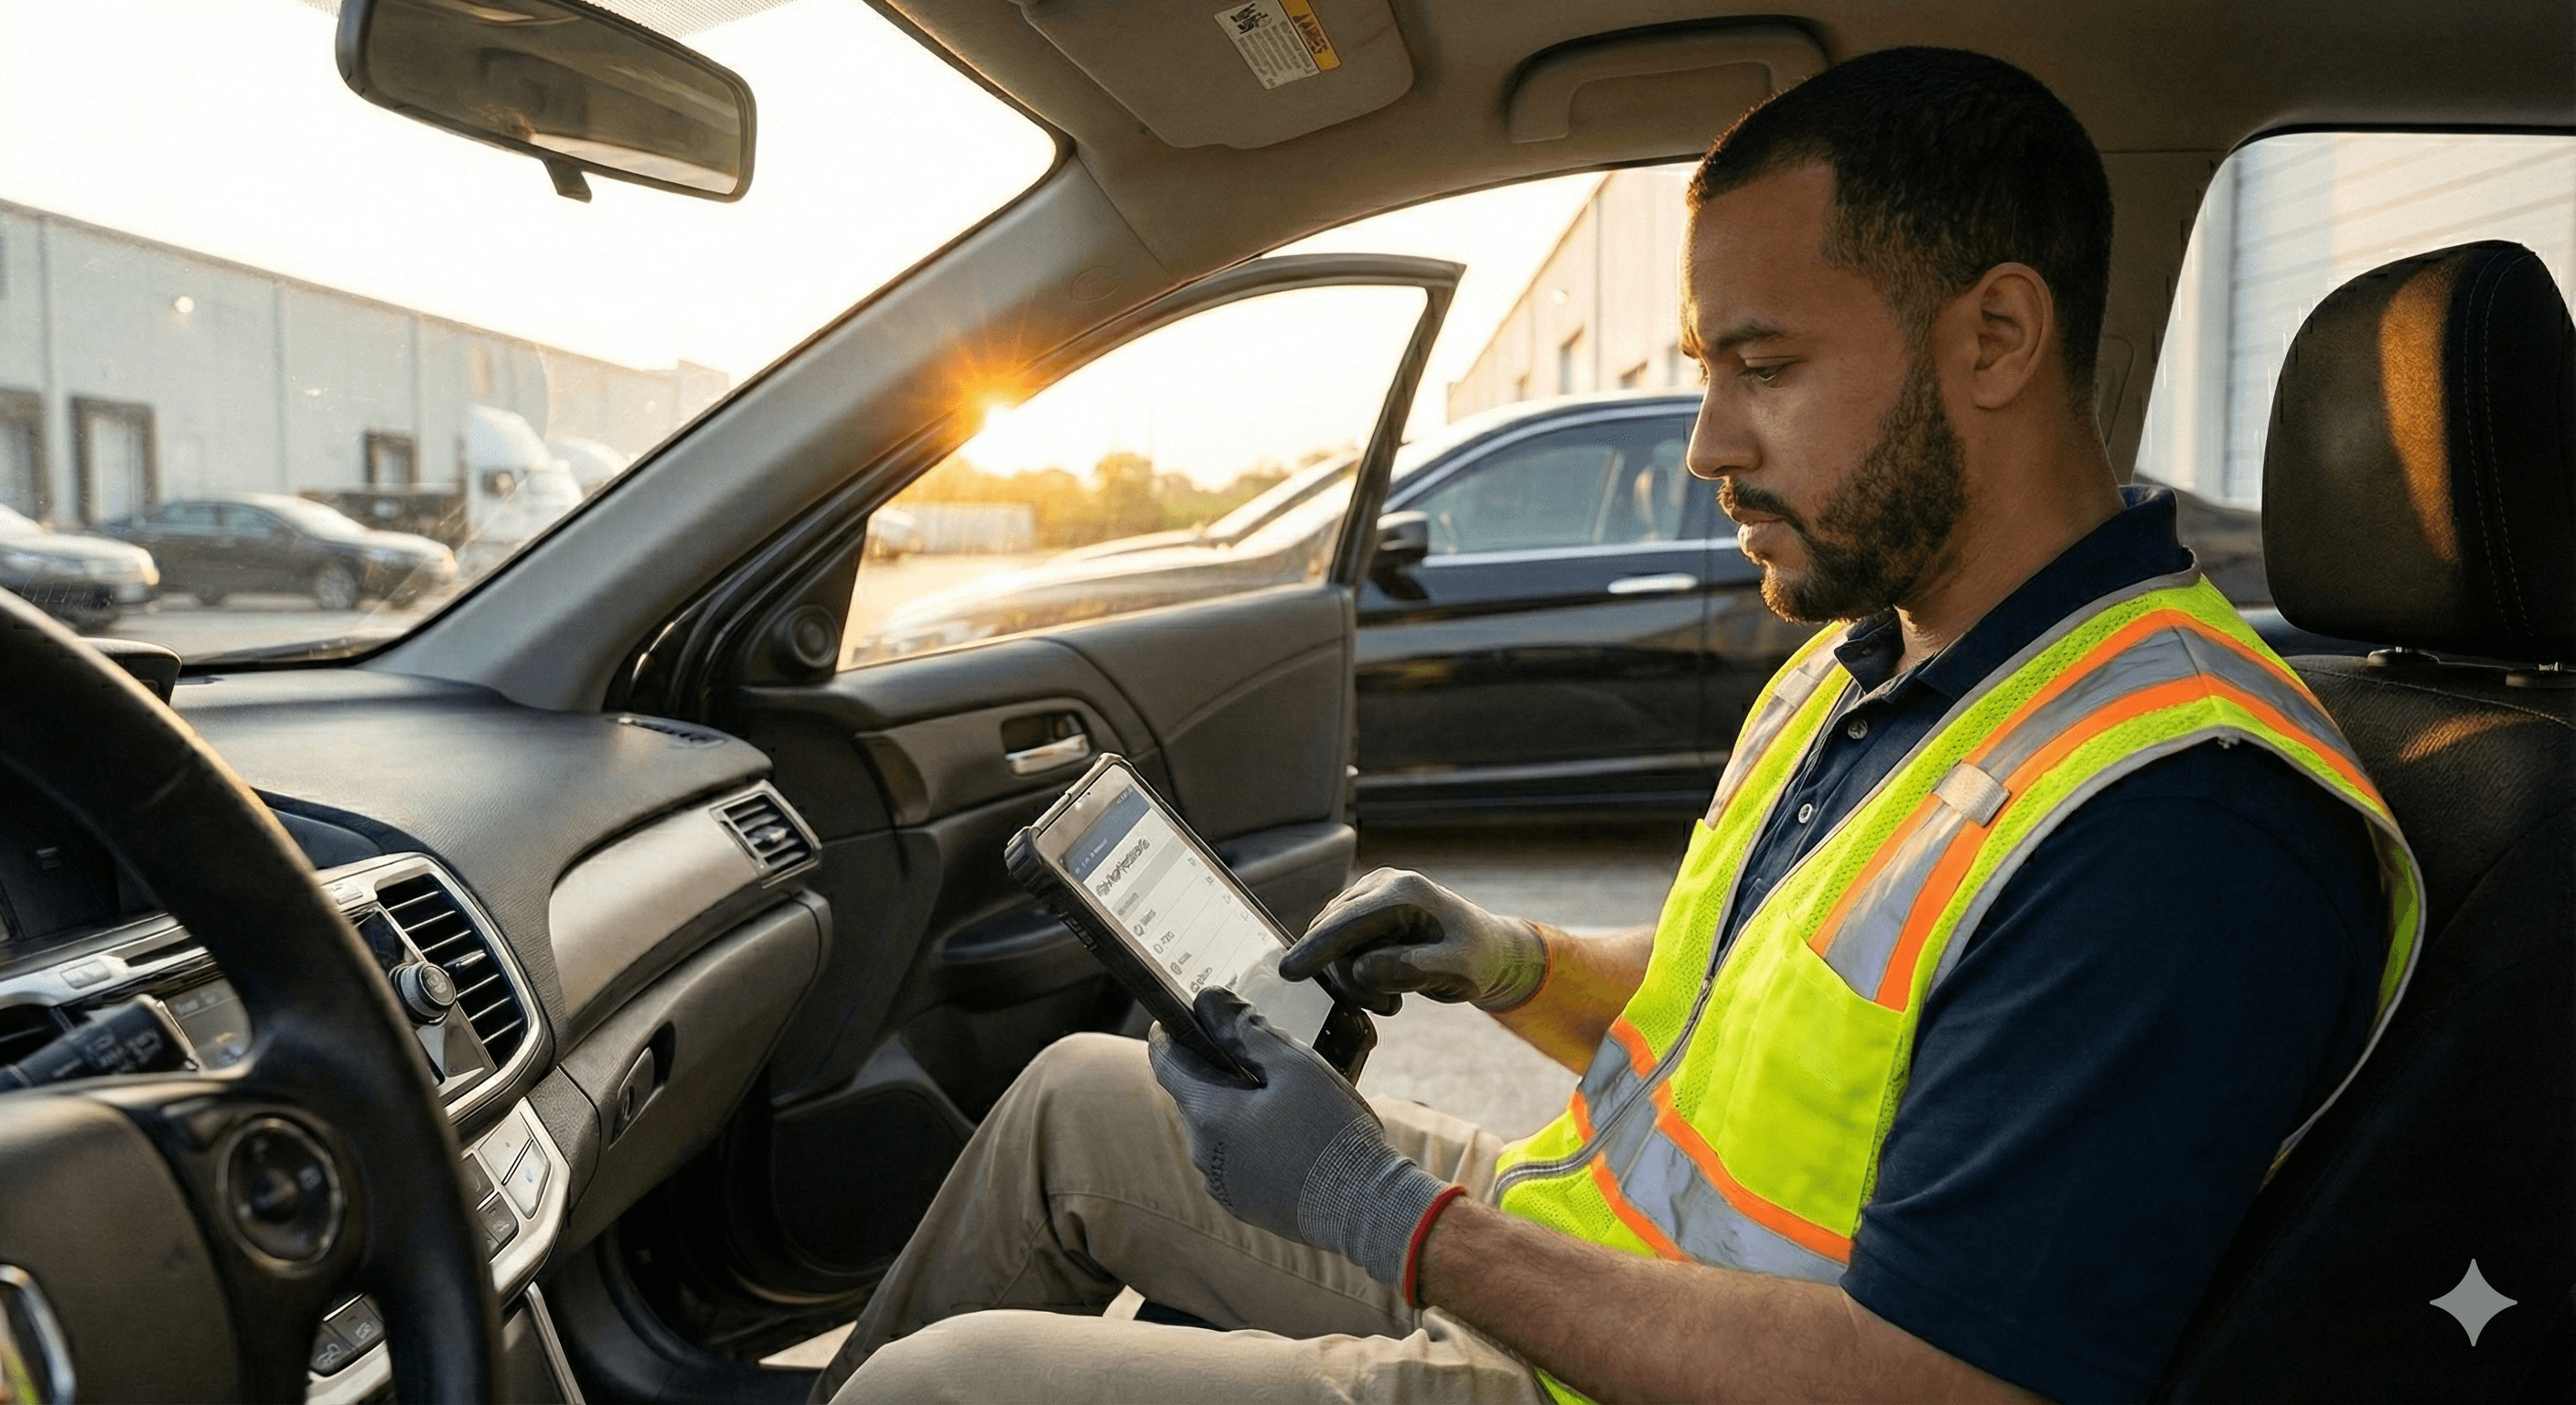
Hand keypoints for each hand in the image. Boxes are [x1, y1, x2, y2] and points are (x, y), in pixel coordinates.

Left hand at [1148, 988, 1448, 1286]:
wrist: (1365, 1208)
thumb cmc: (1330, 1131)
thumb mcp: (1295, 1065)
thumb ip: (1247, 1030)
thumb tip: (1210, 1001)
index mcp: (1208, 1114)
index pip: (1166, 1064)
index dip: (1167, 1036)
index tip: (1173, 1017)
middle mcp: (1202, 1153)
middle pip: (1194, 1097)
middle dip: (1213, 1071)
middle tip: (1248, 1050)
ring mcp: (1221, 1185)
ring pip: (1215, 1130)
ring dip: (1233, 1107)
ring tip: (1275, 1092)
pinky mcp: (1244, 1205)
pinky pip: (1233, 1161)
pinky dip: (1247, 1140)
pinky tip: (1285, 1133)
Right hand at [1280, 869, 1548, 1014]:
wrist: (1485, 946)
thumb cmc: (1475, 958)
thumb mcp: (1457, 972)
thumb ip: (1411, 970)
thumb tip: (1363, 969)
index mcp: (1405, 893)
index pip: (1349, 922)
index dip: (1317, 948)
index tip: (1288, 974)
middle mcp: (1381, 884)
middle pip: (1334, 935)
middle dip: (1352, 979)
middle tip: (1389, 1005)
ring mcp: (1368, 893)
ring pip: (1332, 942)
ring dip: (1354, 979)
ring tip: (1391, 997)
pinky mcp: (1362, 909)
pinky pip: (1338, 944)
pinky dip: (1354, 971)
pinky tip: (1383, 984)